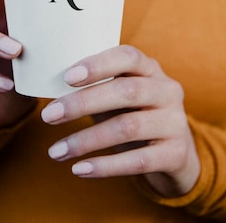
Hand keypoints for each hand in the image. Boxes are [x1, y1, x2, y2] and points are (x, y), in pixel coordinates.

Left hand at [41, 45, 199, 197]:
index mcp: (151, 69)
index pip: (128, 56)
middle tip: (48, 116)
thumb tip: (50, 91)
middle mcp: (167, 91)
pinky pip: (137, 161)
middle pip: (125, 92)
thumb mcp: (121, 96)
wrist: (178, 155)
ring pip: (128, 127)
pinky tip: (79, 169)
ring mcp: (175, 122)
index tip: (67, 77)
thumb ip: (96, 88)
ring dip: (86, 140)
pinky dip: (105, 166)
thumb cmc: (136, 115)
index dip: (98, 65)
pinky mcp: (176, 154)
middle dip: (83, 103)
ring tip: (55, 151)